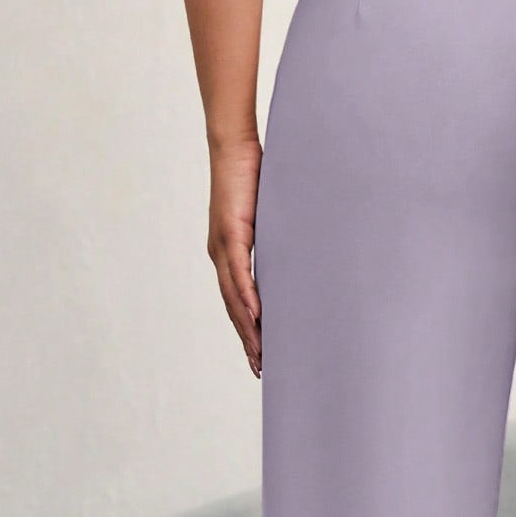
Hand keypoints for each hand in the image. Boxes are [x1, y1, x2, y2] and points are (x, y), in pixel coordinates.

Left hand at [208, 134, 262, 376]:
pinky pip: (240, 273)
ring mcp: (222, 246)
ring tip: (260, 354)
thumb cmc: (251, 177)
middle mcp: (220, 255)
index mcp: (227, 254)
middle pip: (233, 309)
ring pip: (234, 298)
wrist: (233, 147)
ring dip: (247, 329)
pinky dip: (247, 298)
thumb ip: (273, 239)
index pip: (236, 301)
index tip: (259, 356)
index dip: (246, 331)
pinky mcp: (230, 233)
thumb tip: (295, 255)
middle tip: (261, 368)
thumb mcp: (267, 217)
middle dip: (247, 340)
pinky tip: (256, 318)